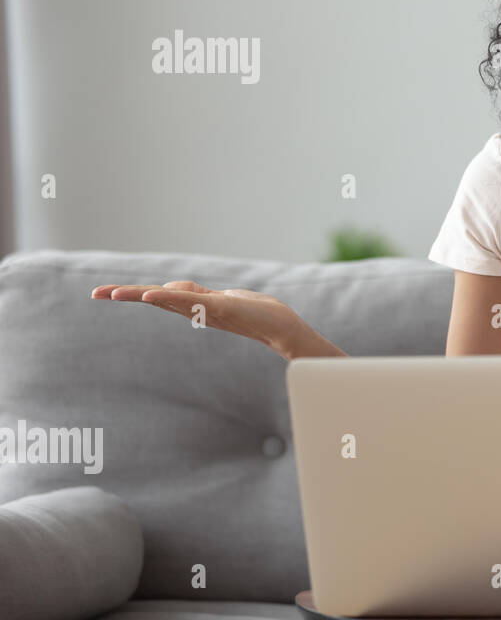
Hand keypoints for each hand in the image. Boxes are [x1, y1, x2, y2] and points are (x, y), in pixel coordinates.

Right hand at [90, 280, 315, 358]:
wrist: (284, 329)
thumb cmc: (256, 314)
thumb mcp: (221, 299)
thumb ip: (197, 296)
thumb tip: (169, 290)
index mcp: (195, 306)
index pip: (158, 296)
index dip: (133, 293)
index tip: (105, 292)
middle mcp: (197, 310)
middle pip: (155, 299)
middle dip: (126, 295)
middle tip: (95, 293)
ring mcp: (208, 310)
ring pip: (168, 300)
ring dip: (140, 295)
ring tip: (113, 293)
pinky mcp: (222, 308)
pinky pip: (192, 302)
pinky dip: (172, 298)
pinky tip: (153, 296)